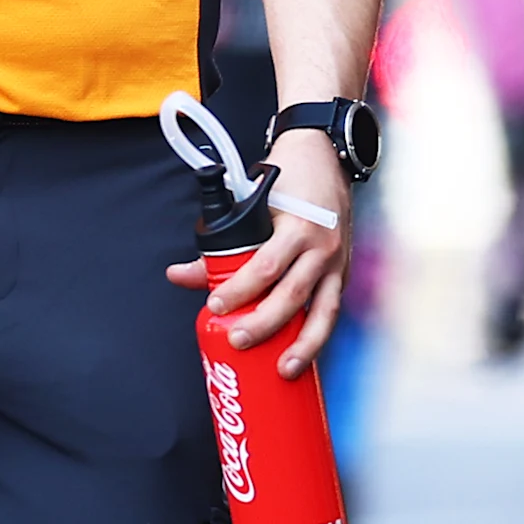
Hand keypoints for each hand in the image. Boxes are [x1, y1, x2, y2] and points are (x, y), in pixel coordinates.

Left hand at [164, 129, 352, 379]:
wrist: (325, 154)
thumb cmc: (286, 178)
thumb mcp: (249, 204)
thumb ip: (218, 246)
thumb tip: (180, 275)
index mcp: (296, 227)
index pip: (266, 266)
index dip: (240, 290)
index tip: (216, 307)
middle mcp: (321, 247)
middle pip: (293, 295)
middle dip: (265, 324)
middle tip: (239, 341)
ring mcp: (337, 262)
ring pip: (324, 313)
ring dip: (305, 345)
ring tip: (285, 369)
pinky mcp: (343, 273)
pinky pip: (331, 310)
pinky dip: (317, 334)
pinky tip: (304, 355)